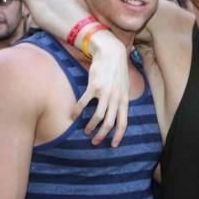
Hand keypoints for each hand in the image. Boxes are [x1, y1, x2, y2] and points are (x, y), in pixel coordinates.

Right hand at [73, 31, 129, 146]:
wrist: (111, 53)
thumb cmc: (117, 71)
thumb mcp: (125, 87)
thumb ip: (122, 101)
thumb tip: (119, 114)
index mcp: (124, 100)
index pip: (123, 123)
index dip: (118, 136)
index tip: (112, 145)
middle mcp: (116, 99)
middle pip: (109, 123)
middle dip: (102, 135)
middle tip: (94, 141)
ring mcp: (105, 93)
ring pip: (97, 116)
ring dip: (90, 126)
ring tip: (85, 131)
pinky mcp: (94, 87)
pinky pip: (84, 103)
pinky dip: (77, 111)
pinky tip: (73, 116)